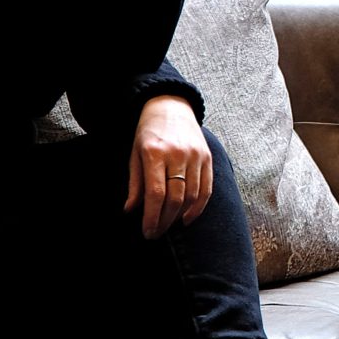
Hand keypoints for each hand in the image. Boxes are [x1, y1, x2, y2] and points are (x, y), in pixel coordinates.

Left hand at [124, 96, 211, 237]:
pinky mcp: (208, 157)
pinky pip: (206, 189)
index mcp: (155, 153)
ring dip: (179, 216)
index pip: (155, 193)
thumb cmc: (149, 133)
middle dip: (165, 221)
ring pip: (192, 196)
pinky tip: (187, 218)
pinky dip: (198, 207)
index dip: (151, 217)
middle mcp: (178, 154)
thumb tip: (130, 211)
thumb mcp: (135, 154)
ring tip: (168, 225)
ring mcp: (196, 156)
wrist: (171, 106)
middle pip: (175, 198)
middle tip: (156, 233)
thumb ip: (135, 183)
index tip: (147, 232)